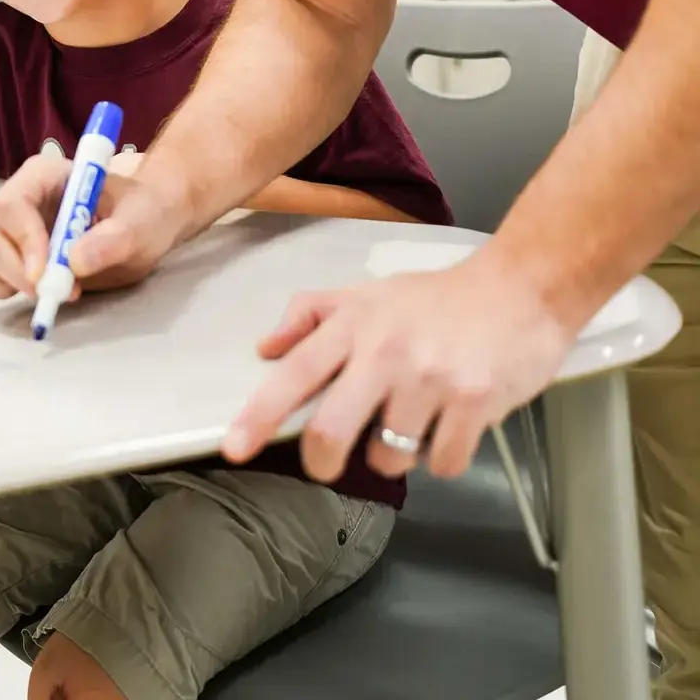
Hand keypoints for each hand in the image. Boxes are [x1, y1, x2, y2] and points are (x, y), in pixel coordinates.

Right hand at [0, 151, 177, 299]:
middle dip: (13, 270)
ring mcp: (9, 227)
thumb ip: (114, 238)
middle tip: (55, 293)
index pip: (11, 203)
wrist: (144, 225)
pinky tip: (33, 290)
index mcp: (44, 176)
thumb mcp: (141, 221)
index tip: (46, 274)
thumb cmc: (143, 212)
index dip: (21, 240)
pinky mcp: (8, 254)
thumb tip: (75, 261)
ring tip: (44, 291)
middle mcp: (19, 198)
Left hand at [223, 251, 574, 479]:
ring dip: (395, 456)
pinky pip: (441, 464)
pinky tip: (451, 426)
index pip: (296, 372)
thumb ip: (311, 315)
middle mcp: (385, 352)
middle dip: (323, 463)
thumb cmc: (439, 297)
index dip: (260, 414)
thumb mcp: (368, 293)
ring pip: (388, 458)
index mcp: (355, 324)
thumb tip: (265, 348)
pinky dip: (442, 457)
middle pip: (331, 431)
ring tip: (412, 424)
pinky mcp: (473, 404)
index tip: (233, 448)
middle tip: (330, 465)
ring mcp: (429, 380)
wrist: (521, 288)